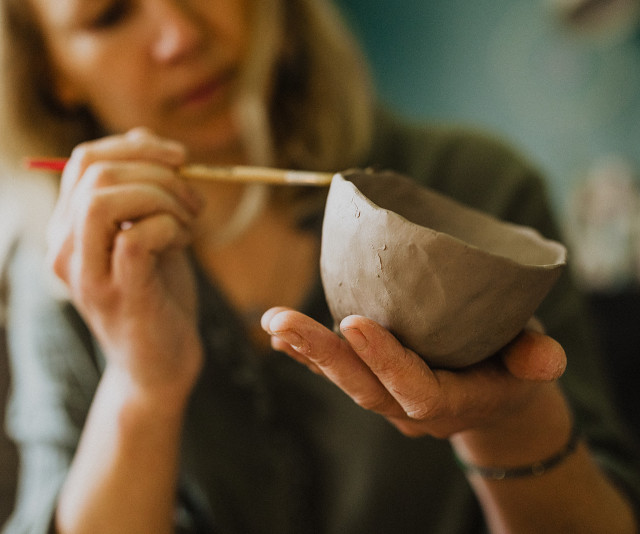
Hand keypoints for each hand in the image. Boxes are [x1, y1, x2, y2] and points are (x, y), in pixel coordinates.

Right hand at [47, 128, 205, 394]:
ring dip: (162, 198)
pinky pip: (136, 236)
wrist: (159, 365)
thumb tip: (152, 143)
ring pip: (103, 199)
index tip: (180, 158)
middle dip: (157, 172)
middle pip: (94, 173)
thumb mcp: (148, 231)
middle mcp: (64, 248)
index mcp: (68, 227)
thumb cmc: (157, 294)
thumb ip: (142, 189)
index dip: (136, 147)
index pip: (85, 160)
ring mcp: (87, 274)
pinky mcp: (118, 295)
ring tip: (189, 223)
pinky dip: (170, 227)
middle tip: (194, 200)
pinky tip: (183, 243)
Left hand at [261, 307, 566, 437]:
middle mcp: (411, 408)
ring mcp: (387, 400)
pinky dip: (305, 354)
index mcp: (453, 402)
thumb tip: (547, 360)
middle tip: (286, 321)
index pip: (415, 389)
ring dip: (305, 351)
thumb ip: (535, 359)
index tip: (355, 322)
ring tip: (273, 321)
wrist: (492, 398)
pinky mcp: (371, 385)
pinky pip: (335, 373)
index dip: (385, 359)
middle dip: (323, 354)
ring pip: (342, 381)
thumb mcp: (530, 362)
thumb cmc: (510, 367)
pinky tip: (277, 334)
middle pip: (363, 387)